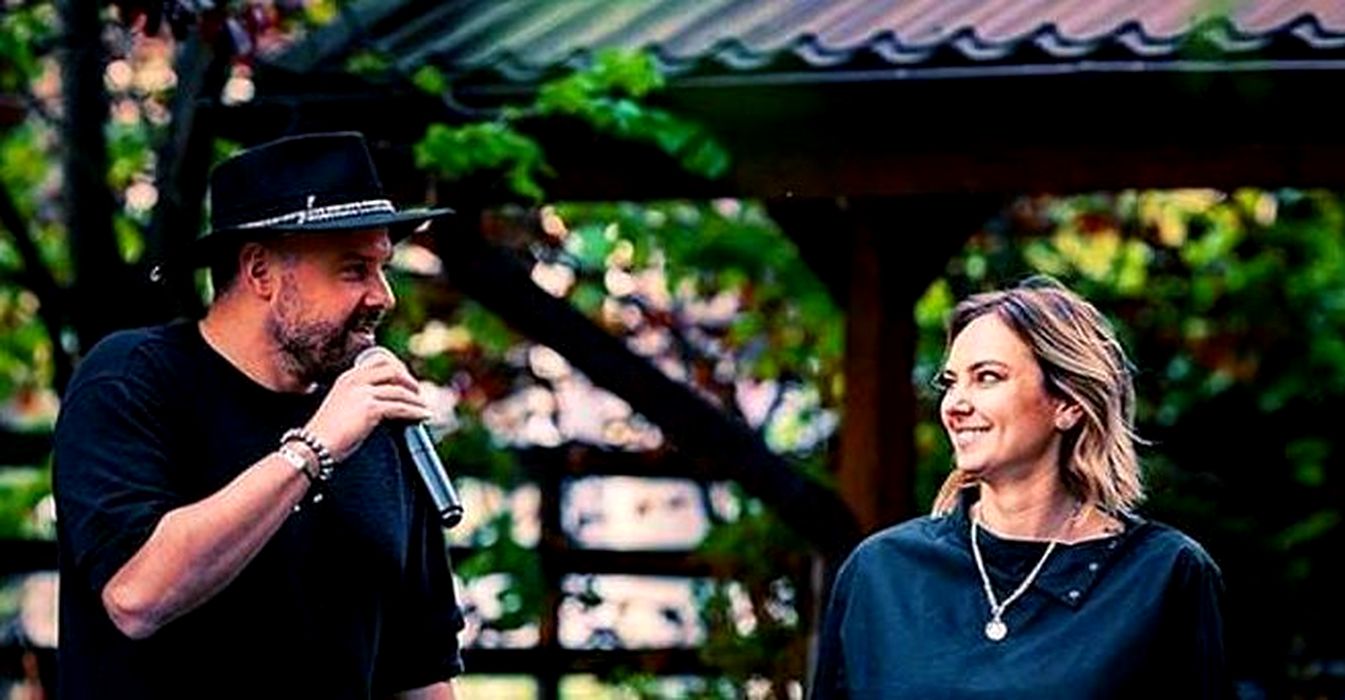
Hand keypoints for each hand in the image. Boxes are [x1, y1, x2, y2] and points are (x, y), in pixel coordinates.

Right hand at [303, 352, 431, 461]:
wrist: (313, 446)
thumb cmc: (327, 434)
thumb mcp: (343, 406)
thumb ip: (360, 398)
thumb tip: (385, 403)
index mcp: (348, 377)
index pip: (379, 362)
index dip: (398, 369)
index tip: (408, 380)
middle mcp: (355, 380)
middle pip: (393, 370)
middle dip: (410, 381)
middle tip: (418, 393)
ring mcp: (362, 393)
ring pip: (399, 390)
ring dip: (416, 400)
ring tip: (424, 408)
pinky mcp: (370, 409)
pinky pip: (400, 407)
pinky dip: (415, 412)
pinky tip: (423, 416)